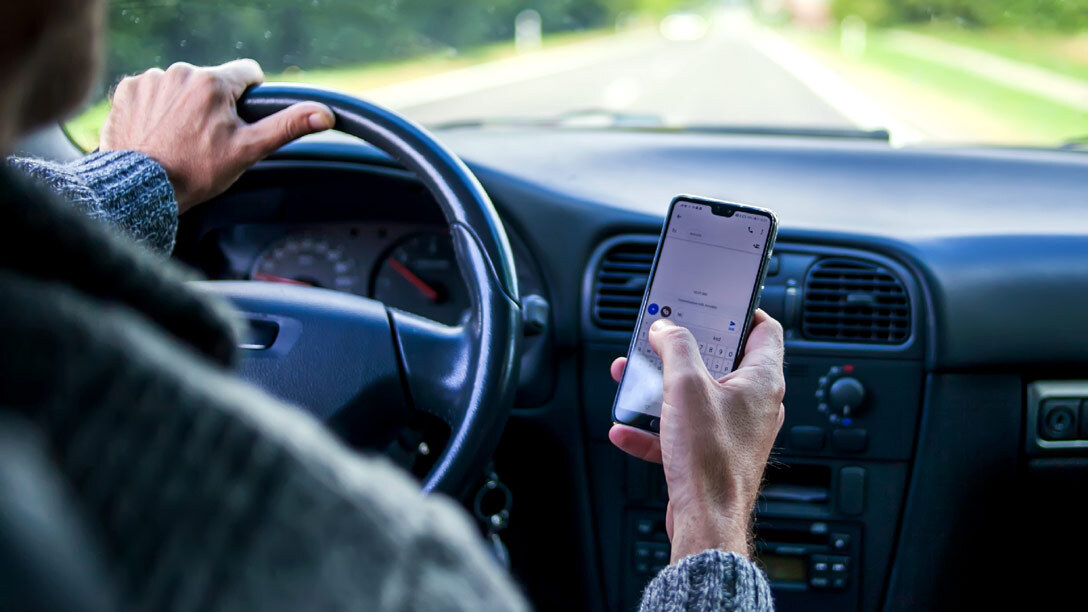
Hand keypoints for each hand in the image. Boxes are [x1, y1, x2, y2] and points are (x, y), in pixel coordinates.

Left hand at [100, 59, 334, 213]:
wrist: (143, 188)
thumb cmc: (197, 172)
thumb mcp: (249, 150)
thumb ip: (286, 126)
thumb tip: (324, 113)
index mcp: (213, 82)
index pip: (247, 73)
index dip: (250, 98)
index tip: (240, 121)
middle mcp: (180, 72)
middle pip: (212, 83)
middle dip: (214, 106)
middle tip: (207, 140)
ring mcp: (150, 80)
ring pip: (181, 87)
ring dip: (184, 107)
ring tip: (180, 140)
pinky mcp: (127, 91)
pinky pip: (151, 92)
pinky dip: (156, 110)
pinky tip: (158, 134)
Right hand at [609, 311, 784, 561]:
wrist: (706, 521)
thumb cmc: (711, 460)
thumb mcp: (686, 386)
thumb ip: (676, 348)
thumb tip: (667, 329)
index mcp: (761, 380)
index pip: (764, 330)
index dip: (739, 311)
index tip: (711, 304)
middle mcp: (753, 404)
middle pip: (721, 361)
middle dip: (683, 350)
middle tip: (662, 339)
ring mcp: (734, 430)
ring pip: (695, 396)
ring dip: (661, 387)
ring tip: (634, 380)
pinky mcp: (713, 453)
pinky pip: (682, 430)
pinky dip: (654, 427)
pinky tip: (626, 428)